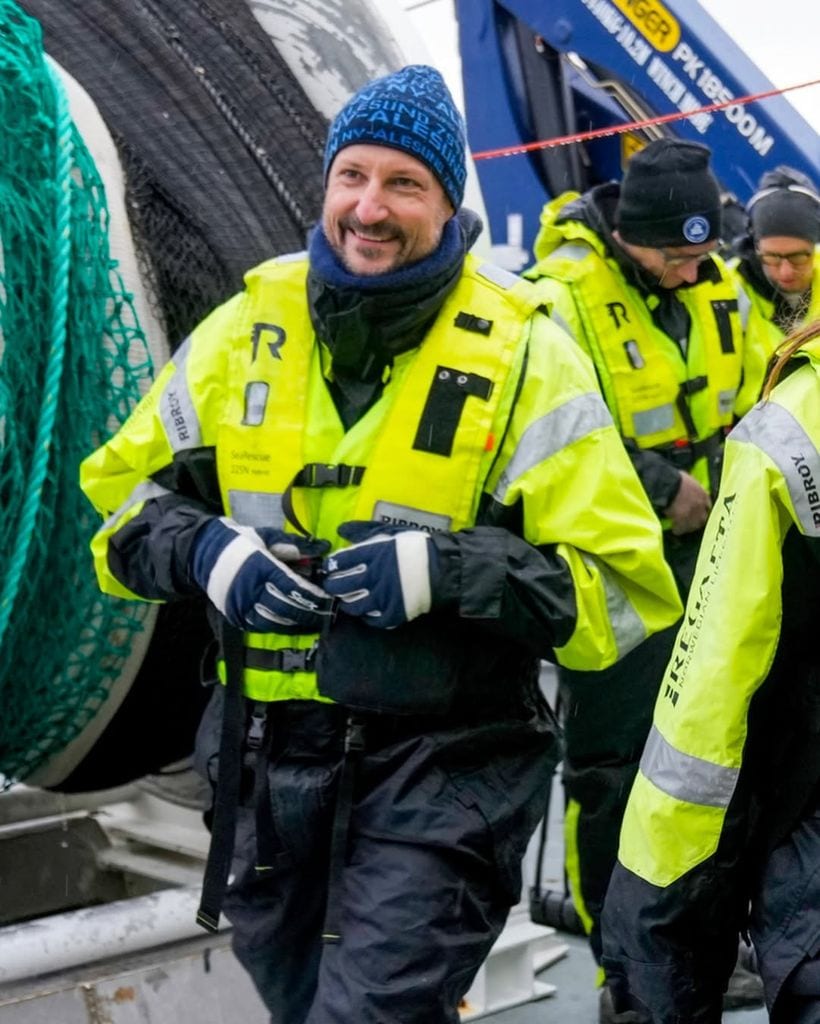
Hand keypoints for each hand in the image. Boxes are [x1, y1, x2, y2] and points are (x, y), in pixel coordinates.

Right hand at [190, 518, 333, 632]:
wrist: (204, 555)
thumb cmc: (241, 543)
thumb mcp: (267, 537)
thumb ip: (293, 546)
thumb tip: (319, 549)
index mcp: (259, 567)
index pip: (292, 586)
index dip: (312, 595)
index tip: (330, 599)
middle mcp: (250, 590)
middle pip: (287, 607)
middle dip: (311, 612)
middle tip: (329, 613)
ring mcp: (241, 607)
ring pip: (277, 620)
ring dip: (299, 622)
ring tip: (317, 621)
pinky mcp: (236, 617)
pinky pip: (263, 626)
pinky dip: (282, 626)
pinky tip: (296, 624)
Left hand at [322, 521, 437, 628]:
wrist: (443, 568)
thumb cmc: (415, 547)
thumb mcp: (389, 532)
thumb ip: (364, 531)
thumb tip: (341, 529)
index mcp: (373, 553)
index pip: (341, 562)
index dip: (331, 566)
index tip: (329, 568)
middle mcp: (375, 576)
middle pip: (341, 586)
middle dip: (332, 586)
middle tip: (332, 585)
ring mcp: (384, 596)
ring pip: (353, 605)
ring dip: (346, 602)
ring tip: (347, 598)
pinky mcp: (394, 612)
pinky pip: (372, 620)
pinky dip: (366, 616)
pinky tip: (366, 611)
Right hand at [663, 472, 711, 534]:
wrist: (667, 485)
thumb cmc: (676, 479)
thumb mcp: (689, 480)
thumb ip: (693, 487)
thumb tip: (690, 489)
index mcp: (703, 495)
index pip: (708, 506)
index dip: (703, 509)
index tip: (698, 511)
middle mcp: (701, 506)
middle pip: (703, 518)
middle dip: (698, 521)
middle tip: (691, 522)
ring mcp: (692, 514)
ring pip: (693, 526)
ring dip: (689, 527)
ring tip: (683, 528)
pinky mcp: (682, 520)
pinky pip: (681, 529)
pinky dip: (678, 530)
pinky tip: (674, 530)